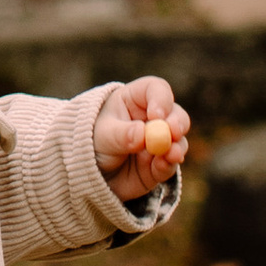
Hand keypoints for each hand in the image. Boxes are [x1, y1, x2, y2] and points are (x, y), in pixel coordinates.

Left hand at [96, 76, 189, 204]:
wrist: (87, 176)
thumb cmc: (90, 144)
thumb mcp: (102, 136)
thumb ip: (122, 134)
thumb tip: (143, 134)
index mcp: (134, 100)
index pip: (155, 89)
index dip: (161, 99)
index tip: (157, 115)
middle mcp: (151, 119)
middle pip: (175, 113)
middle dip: (177, 123)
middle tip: (173, 132)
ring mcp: (159, 142)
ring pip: (178, 140)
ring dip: (177, 146)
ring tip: (171, 154)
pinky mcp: (160, 164)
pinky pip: (171, 164)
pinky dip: (169, 164)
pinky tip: (162, 165)